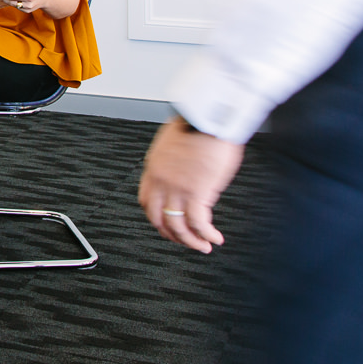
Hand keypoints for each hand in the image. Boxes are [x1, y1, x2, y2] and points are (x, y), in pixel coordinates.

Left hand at [137, 116, 243, 252]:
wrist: (208, 117)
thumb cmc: (198, 123)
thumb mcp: (174, 142)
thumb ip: (174, 159)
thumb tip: (183, 166)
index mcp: (154, 167)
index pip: (147, 201)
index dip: (156, 217)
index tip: (166, 224)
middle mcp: (161, 180)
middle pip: (159, 218)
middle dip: (172, 234)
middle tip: (185, 241)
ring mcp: (177, 188)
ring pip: (178, 226)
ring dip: (191, 241)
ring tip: (203, 246)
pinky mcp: (197, 192)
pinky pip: (199, 224)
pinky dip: (207, 235)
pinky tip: (215, 238)